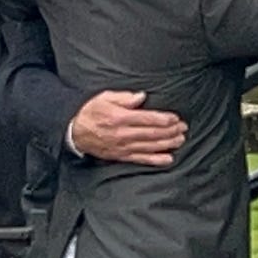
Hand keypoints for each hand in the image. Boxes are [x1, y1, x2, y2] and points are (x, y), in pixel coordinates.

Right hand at [70, 90, 186, 164]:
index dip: (164, 119)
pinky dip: (156, 160)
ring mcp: (123, 147)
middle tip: (183, 128)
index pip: (147, 119)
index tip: (175, 118)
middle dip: (170, 131)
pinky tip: (168, 158)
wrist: (74, 132)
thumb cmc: (91, 112)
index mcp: (120, 118)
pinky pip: (141, 159)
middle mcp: (123, 134)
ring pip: (150, 147)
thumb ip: (124, 98)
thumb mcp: (104, 98)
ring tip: (180, 140)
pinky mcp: (121, 156)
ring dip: (167, 144)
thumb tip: (141, 97)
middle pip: (152, 134)